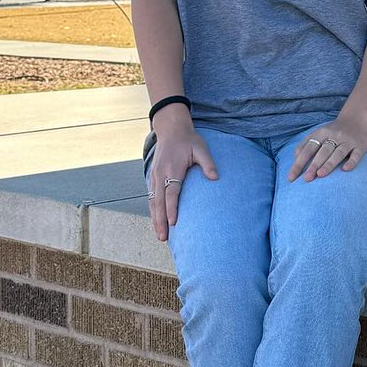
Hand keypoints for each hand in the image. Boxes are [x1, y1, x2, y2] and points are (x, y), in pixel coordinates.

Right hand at [147, 124, 217, 241]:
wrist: (171, 129)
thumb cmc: (188, 140)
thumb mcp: (201, 148)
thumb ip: (208, 163)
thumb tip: (215, 178)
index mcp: (172, 168)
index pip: (171, 192)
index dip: (171, 208)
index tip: (173, 222)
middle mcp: (160, 174)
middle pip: (159, 201)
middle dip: (160, 221)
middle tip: (163, 238)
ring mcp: (154, 176)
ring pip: (153, 201)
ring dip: (155, 219)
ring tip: (159, 235)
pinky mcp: (153, 177)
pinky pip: (151, 196)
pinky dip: (153, 210)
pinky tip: (156, 221)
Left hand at [288, 110, 366, 181]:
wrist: (357, 119)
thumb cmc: (334, 130)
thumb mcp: (319, 132)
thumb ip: (307, 143)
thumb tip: (295, 157)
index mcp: (322, 133)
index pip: (308, 148)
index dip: (299, 163)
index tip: (292, 177)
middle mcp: (335, 136)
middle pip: (323, 151)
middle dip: (314, 164)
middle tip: (306, 178)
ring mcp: (348, 141)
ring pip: (338, 153)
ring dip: (329, 163)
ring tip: (320, 175)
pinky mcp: (360, 146)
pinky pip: (356, 155)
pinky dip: (351, 162)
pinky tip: (345, 169)